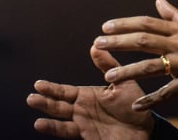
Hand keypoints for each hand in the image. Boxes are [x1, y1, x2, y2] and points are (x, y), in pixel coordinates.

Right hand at [27, 46, 153, 138]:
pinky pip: (69, 132)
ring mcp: (84, 124)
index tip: (38, 84)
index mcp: (88, 96)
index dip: (51, 89)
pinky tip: (42, 126)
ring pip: (61, 120)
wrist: (146, 130)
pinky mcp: (88, 136)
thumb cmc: (135, 106)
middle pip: (58, 105)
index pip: (65, 92)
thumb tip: (95, 45)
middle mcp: (82, 110)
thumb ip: (107, 65)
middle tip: (31, 98)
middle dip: (45, 102)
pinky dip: (55, 129)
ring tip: (36, 118)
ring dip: (48, 118)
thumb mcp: (121, 82)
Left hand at [94, 0, 177, 110]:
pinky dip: (151, 99)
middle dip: (119, 42)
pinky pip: (168, 92)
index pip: (146, 23)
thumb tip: (158, 0)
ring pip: (151, 66)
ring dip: (128, 71)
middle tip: (97, 43)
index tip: (105, 27)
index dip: (125, 24)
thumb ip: (174, 14)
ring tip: (109, 75)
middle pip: (144, 40)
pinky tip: (136, 104)